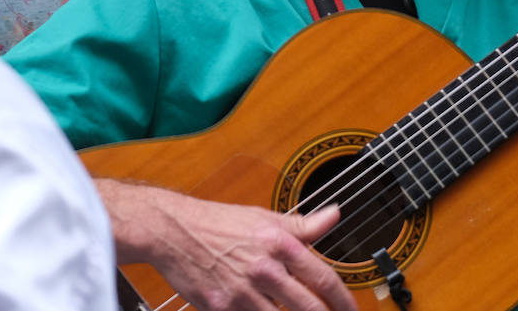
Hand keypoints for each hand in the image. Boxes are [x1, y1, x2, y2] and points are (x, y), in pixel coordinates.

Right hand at [103, 183, 357, 310]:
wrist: (174, 231)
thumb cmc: (220, 223)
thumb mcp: (266, 217)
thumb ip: (304, 225)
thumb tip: (335, 215)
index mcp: (280, 243)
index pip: (323, 279)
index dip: (343, 301)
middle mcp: (265, 269)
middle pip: (308, 308)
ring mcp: (243, 292)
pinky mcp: (222, 308)